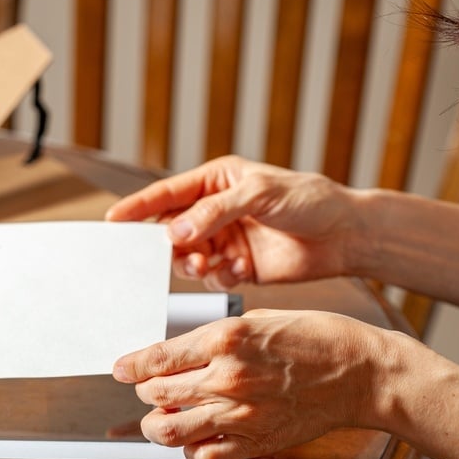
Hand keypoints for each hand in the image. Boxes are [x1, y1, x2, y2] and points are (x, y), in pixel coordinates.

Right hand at [105, 155, 360, 288]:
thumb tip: (176, 230)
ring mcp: (226, 240)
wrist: (344, 234)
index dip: (139, 207)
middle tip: (175, 252)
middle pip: (172, 230)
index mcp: (216, 182)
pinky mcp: (239, 267)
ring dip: (192, 264)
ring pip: (189, 257)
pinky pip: (214, 277)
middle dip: (169, 244)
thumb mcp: (259, 194)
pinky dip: (220, 277)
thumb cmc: (308, 200)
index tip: (114, 220)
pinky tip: (239, 270)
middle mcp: (216, 211)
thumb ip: (215, 211)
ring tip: (206, 264)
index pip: (167, 194)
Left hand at [112, 309, 407, 458]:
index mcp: (225, 338)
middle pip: (155, 393)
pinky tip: (197, 438)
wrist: (362, 373)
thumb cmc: (318, 339)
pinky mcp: (256, 441)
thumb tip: (181, 353)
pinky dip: (191, 452)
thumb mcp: (259, 319)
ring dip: (157, 424)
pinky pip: (205, 458)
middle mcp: (227, 376)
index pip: (157, 358)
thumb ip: (216, 337)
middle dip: (145, 392)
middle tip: (149, 390)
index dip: (130, 366)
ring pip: (169, 430)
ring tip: (163, 416)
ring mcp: (240, 412)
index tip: (121, 369)